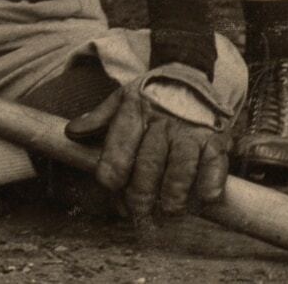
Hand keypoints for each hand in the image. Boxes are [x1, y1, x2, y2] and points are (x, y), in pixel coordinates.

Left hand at [83, 62, 230, 223]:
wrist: (189, 73)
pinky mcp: (216, 139)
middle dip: (141, 195)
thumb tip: (72, 133)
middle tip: (138, 213)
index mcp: (135, 110)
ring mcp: (191, 131)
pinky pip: (215, 167)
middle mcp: (163, 121)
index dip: (112, 174)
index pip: (119, 147)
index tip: (112, 189)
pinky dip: (208, 185)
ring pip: (181, 170)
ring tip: (168, 211)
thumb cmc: (151, 94)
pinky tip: (201, 198)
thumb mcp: (121, 98)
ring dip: (174, 196)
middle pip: (149, 165)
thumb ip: (98, 119)